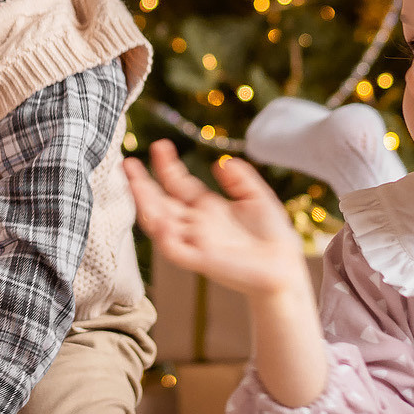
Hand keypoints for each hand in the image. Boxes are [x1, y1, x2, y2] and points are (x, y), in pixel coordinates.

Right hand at [125, 140, 306, 300]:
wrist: (286, 267)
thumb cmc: (272, 236)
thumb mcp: (257, 197)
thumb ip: (240, 179)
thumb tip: (221, 162)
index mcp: (205, 208)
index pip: (177, 184)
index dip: (166, 166)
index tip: (159, 146)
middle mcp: (195, 224)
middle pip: (160, 202)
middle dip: (142, 183)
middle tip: (127, 163)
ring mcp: (195, 242)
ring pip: (160, 224)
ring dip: (145, 205)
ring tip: (134, 184)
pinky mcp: (202, 261)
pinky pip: (176, 251)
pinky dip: (166, 238)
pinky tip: (162, 221)